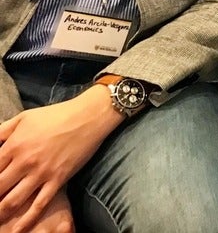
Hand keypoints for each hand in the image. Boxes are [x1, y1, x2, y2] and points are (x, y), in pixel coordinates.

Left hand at [0, 86, 121, 228]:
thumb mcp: (24, 117)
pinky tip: (18, 230)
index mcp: (14, 145)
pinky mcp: (58, 180)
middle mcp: (25, 161)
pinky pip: (40, 205)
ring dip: (0, 213)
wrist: (90, 116)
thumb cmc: (56, 115)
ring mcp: (42, 172)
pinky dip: (27, 220)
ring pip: (12, 201)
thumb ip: (1, 131)